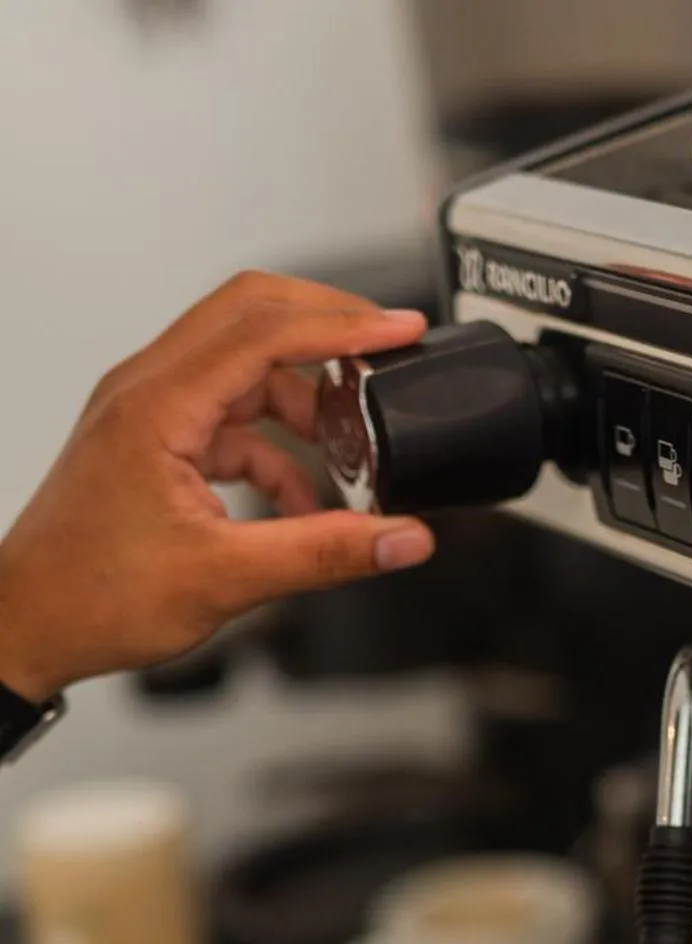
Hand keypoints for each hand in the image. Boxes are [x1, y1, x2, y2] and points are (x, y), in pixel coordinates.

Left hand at [0, 272, 437, 700]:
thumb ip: (325, 553)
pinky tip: (299, 503)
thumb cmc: (91, 597)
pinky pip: (228, 419)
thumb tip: (400, 538)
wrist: (30, 624)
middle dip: (326, 329)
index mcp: (158, 406)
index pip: (263, 329)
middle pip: (250, 316)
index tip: (398, 330)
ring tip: (347, 454)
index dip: (342, 324)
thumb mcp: (227, 579)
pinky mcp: (153, 441)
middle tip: (384, 353)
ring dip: (302, 403)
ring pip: (243, 368)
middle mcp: (148, 391)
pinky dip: (273, 449)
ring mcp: (148, 412)